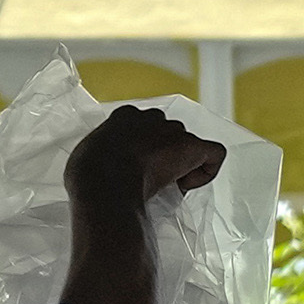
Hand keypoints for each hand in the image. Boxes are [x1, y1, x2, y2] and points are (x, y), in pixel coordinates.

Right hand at [65, 102, 224, 209]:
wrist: (104, 184)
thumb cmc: (89, 176)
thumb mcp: (87, 157)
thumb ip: (102, 155)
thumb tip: (105, 169)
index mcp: (124, 117)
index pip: (142, 127)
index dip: (143, 150)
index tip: (135, 168)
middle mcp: (152, 117)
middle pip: (168, 133)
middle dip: (165, 155)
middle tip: (153, 179)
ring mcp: (173, 131)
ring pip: (189, 144)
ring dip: (182, 164)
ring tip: (167, 186)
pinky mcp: (192, 147)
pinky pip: (215, 153)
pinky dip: (207, 170)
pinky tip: (188, 184)